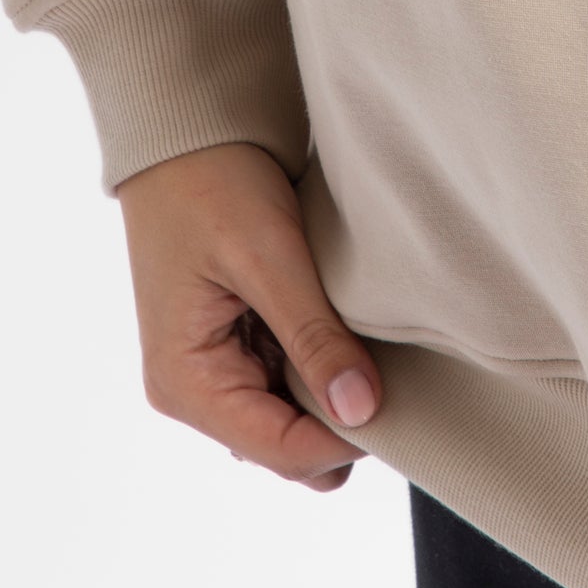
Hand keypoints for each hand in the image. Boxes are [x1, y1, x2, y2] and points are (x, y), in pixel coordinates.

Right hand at [115, 141, 381, 492]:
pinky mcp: (238, 355)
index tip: (403, 400)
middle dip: (344, 425)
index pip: (284, 452)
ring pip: (298, 429)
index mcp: (187, 384)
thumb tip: (362, 411)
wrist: (184, 132)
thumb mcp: (269, 258)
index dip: (349, 438)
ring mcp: (216, 377)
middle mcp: (195, 394)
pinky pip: (294, 392)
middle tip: (392, 370)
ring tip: (368, 344)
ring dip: (337, 397)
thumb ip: (314, 336)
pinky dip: (326, 373)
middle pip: (292, 455)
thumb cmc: (211, 185)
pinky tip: (348, 333)